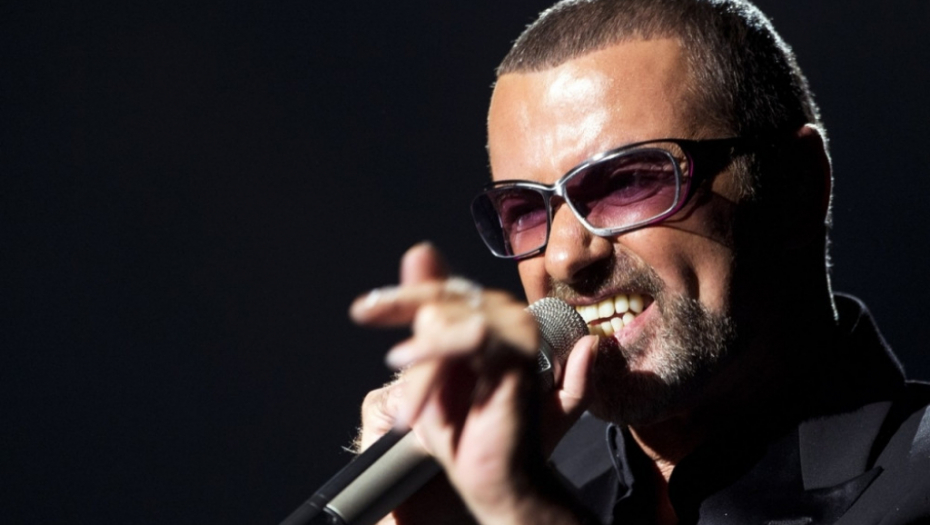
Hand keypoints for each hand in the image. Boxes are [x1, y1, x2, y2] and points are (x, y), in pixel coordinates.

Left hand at [351, 243, 598, 524]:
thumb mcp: (430, 368)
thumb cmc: (466, 428)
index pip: (437, 290)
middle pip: (438, 300)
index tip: (362, 311)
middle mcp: (505, 314)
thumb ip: (426, 313)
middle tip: (390, 365)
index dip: (398, 299)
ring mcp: (515, 330)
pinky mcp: (516, 352)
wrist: (494, 479)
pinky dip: (435, 356)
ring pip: (443, 319)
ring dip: (422, 371)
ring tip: (410, 411)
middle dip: (409, 338)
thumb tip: (420, 249)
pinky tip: (412, 372)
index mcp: (487, 315)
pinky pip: (466, 336)